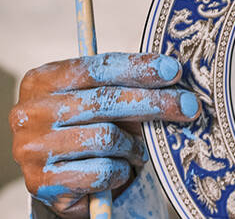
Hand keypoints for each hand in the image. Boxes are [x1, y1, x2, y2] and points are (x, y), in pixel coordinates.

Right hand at [9, 52, 199, 217]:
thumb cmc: (89, 128)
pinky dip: (121, 171)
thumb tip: (174, 76)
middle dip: (155, 103)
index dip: (139, 68)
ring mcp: (32, 148)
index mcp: (42, 79)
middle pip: (107, 100)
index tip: (174, 71)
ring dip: (134, 146)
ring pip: (107, 138)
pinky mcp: (42, 182)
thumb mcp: (102, 100)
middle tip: (188, 106)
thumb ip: (127, 86)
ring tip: (138, 150)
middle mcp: (30, 112)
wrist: (62, 180)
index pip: (98, 68)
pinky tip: (120, 169)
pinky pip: (102, 171)